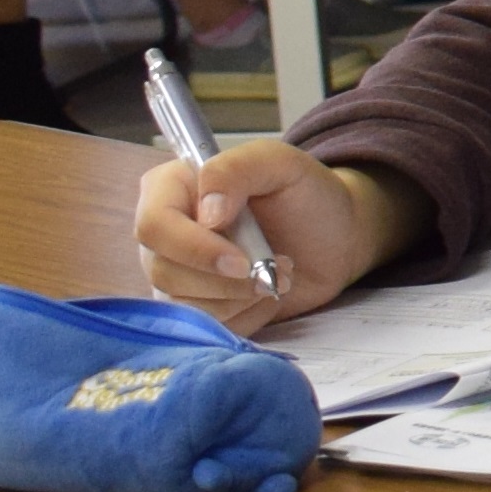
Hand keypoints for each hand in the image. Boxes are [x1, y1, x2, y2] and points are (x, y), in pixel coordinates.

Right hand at [131, 140, 426, 334]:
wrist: (335, 238)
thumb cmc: (306, 194)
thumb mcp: (281, 164)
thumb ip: (238, 170)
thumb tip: (207, 214)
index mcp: (173, 188)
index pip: (154, 224)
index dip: (194, 248)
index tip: (241, 259)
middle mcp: (165, 233)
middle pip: (164, 271)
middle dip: (226, 280)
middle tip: (278, 265)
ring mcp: (177, 273)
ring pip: (183, 305)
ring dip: (240, 297)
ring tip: (280, 275)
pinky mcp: (198, 305)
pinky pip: (204, 327)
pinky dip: (245, 315)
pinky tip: (269, 294)